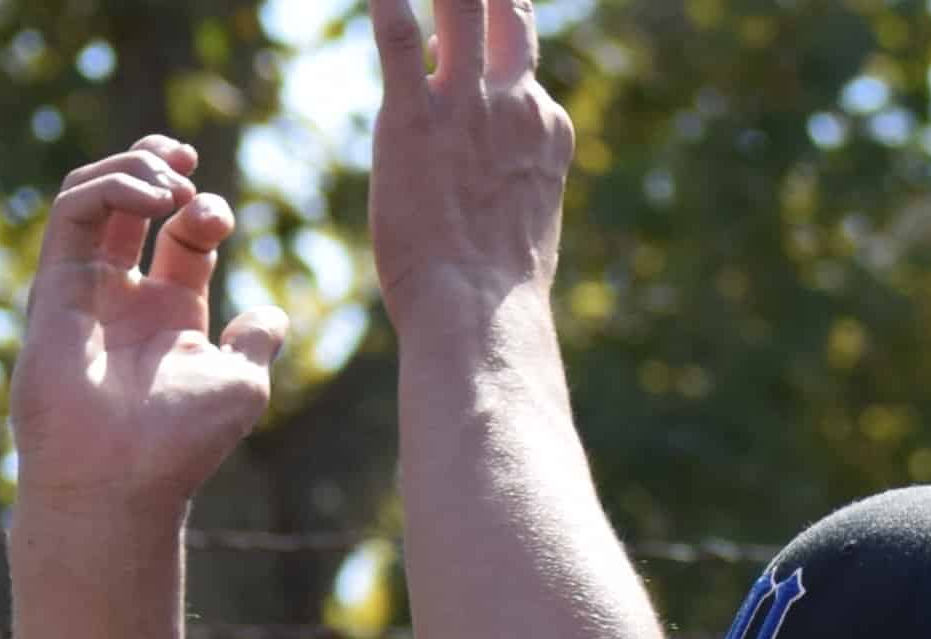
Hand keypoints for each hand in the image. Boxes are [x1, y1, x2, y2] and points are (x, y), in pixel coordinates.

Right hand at [12, 136, 292, 521]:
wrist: (119, 478)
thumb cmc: (181, 443)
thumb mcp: (241, 384)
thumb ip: (257, 341)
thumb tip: (272, 316)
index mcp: (171, 316)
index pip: (184, 237)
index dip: (205, 211)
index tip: (217, 218)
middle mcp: (125, 298)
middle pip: (133, 205)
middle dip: (159, 167)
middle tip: (186, 157)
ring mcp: (86, 290)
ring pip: (94, 196)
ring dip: (132, 169)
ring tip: (169, 179)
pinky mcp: (53, 286)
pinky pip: (70, 211)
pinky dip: (109, 187)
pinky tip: (148, 199)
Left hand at [365, 0, 570, 324]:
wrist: (480, 317)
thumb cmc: (497, 290)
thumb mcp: (526, 217)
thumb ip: (511, 174)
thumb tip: (486, 178)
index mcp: (544, 126)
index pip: (520, 53)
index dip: (495, 29)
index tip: (473, 20)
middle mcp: (514, 102)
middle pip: (505, 9)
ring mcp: (466, 105)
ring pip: (460, 5)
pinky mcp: (413, 117)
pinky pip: (398, 38)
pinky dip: (386, 5)